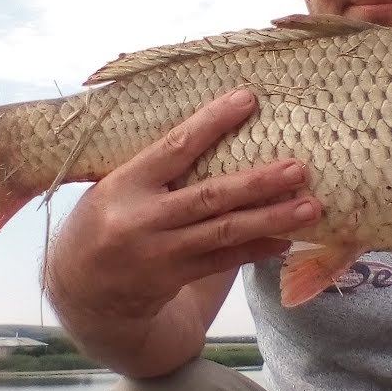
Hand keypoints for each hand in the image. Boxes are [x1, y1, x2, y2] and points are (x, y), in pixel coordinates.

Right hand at [45, 87, 321, 322]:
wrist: (81, 291)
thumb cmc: (103, 222)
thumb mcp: (114, 187)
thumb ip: (156, 168)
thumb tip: (214, 131)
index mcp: (125, 185)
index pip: (174, 147)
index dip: (212, 122)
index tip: (248, 99)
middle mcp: (143, 219)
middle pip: (210, 196)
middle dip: (258, 182)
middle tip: (299, 167)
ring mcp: (161, 253)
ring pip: (225, 232)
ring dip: (272, 218)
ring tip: (310, 206)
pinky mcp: (176, 278)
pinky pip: (225, 261)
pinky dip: (258, 248)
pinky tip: (288, 238)